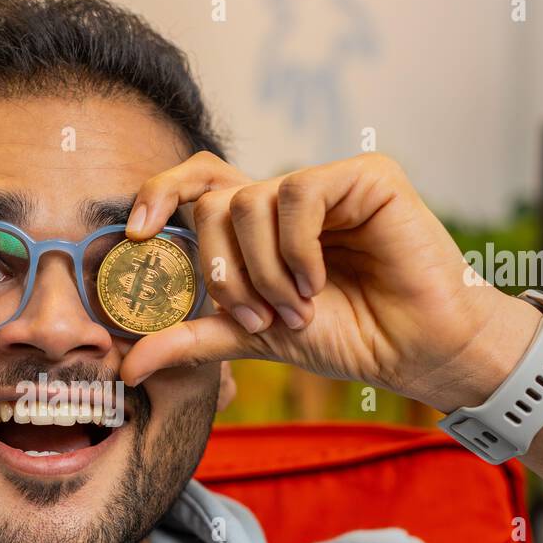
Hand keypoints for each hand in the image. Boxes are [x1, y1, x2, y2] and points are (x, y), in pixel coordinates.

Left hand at [118, 152, 540, 412]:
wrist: (414, 351)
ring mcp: (326, 182)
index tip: (136, 234)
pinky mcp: (364, 176)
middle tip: (254, 315)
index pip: (197, 184)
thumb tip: (128, 366)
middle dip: (221, 268)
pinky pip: (296, 194)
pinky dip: (296, 249)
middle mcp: (288, 198)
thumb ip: (193, 338)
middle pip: (213, 200)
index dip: (159, 193)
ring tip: (298, 307)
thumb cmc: (346, 337)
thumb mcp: (253, 336)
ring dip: (262, 269)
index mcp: (260, 226)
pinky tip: (319, 282)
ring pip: (250, 201)